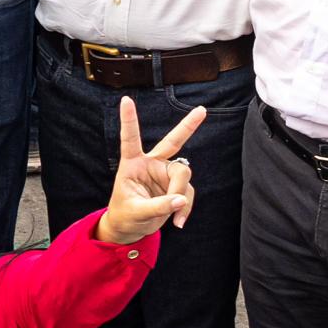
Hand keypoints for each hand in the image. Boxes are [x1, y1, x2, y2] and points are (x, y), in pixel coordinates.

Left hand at [95, 98, 203, 243]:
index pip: (130, 138)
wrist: (131, 228)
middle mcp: (150, 164)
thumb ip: (158, 206)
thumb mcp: (135, 212)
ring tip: (174, 217)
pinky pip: (187, 194)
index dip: (129, 120)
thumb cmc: (125, 215)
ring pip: (183, 176)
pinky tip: (177, 221)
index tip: (125, 100)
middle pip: (172, 143)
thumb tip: (181, 200)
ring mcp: (164, 174)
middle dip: (188, 126)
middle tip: (202, 110)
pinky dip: (185, 208)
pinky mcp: (175, 187)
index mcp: (132, 164)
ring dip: (182, 196)